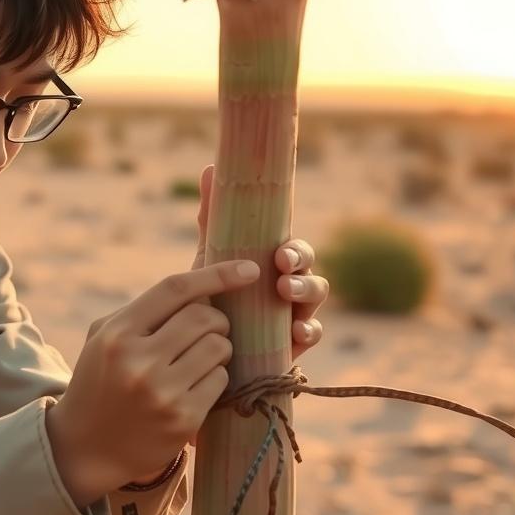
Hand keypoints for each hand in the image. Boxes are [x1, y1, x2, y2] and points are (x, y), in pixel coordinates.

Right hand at [46, 259, 260, 505]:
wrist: (85, 447)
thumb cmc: (100, 380)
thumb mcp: (104, 337)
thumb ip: (144, 311)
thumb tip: (203, 289)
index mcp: (117, 333)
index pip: (176, 289)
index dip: (217, 274)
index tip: (249, 268)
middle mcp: (138, 361)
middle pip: (205, 318)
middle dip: (216, 321)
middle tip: (207, 331)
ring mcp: (162, 393)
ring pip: (219, 348)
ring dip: (218, 349)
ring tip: (197, 360)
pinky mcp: (183, 420)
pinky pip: (221, 381)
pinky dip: (215, 378)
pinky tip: (194, 386)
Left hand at [193, 164, 327, 361]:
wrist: (198, 346)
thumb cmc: (211, 297)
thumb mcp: (210, 258)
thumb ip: (212, 218)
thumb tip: (210, 167)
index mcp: (275, 265)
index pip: (295, 251)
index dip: (294, 251)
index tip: (280, 255)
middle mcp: (291, 288)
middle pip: (311, 274)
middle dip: (302, 272)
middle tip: (282, 275)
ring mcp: (295, 316)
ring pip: (316, 300)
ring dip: (306, 294)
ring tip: (285, 293)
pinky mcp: (292, 344)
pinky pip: (312, 336)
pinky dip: (309, 332)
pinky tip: (296, 333)